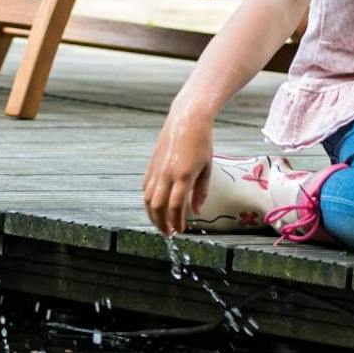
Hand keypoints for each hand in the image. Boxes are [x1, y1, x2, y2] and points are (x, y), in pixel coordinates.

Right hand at [144, 109, 213, 235]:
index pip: (175, 206)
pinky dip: (148, 200)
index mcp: (183, 175)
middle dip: (161, 223)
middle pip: (158, 206)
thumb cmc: (202, 142)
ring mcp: (156, 169)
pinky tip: (155, 206)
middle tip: (169, 233)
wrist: (187, 119)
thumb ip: (201, 191)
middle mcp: (166, 173)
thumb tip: (197, 211)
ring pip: (148, 198)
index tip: (181, 230)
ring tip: (160, 223)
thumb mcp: (207, 167)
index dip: (176, 221)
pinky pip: (146, 187)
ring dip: (152, 214)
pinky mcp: (151, 164)